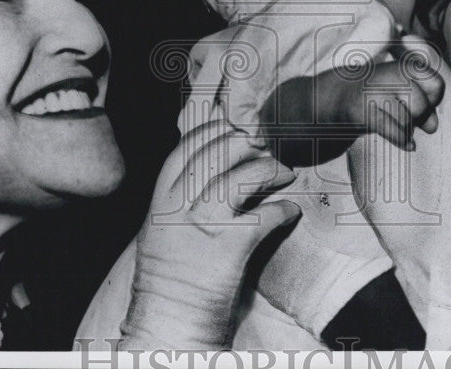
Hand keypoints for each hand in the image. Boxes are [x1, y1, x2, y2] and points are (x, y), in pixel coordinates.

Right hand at [119, 119, 300, 348]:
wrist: (169, 323)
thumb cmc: (171, 277)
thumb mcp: (162, 228)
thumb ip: (181, 196)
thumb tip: (216, 163)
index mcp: (160, 199)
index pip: (186, 147)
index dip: (215, 131)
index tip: (236, 127)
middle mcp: (178, 206)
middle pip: (216, 154)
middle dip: (246, 144)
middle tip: (267, 146)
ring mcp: (203, 224)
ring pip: (241, 177)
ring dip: (269, 169)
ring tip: (286, 172)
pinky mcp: (230, 247)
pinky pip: (265, 215)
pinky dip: (283, 210)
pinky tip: (291, 212)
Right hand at [330, 34, 444, 149]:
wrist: (339, 96)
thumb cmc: (380, 94)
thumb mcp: (406, 95)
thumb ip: (426, 107)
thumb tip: (432, 126)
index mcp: (403, 66)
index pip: (436, 85)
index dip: (434, 100)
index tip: (424, 102)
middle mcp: (388, 75)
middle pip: (422, 105)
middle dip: (419, 117)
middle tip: (407, 115)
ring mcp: (373, 93)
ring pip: (407, 120)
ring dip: (407, 129)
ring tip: (397, 124)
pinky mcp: (363, 111)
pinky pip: (393, 131)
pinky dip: (403, 141)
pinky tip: (408, 145)